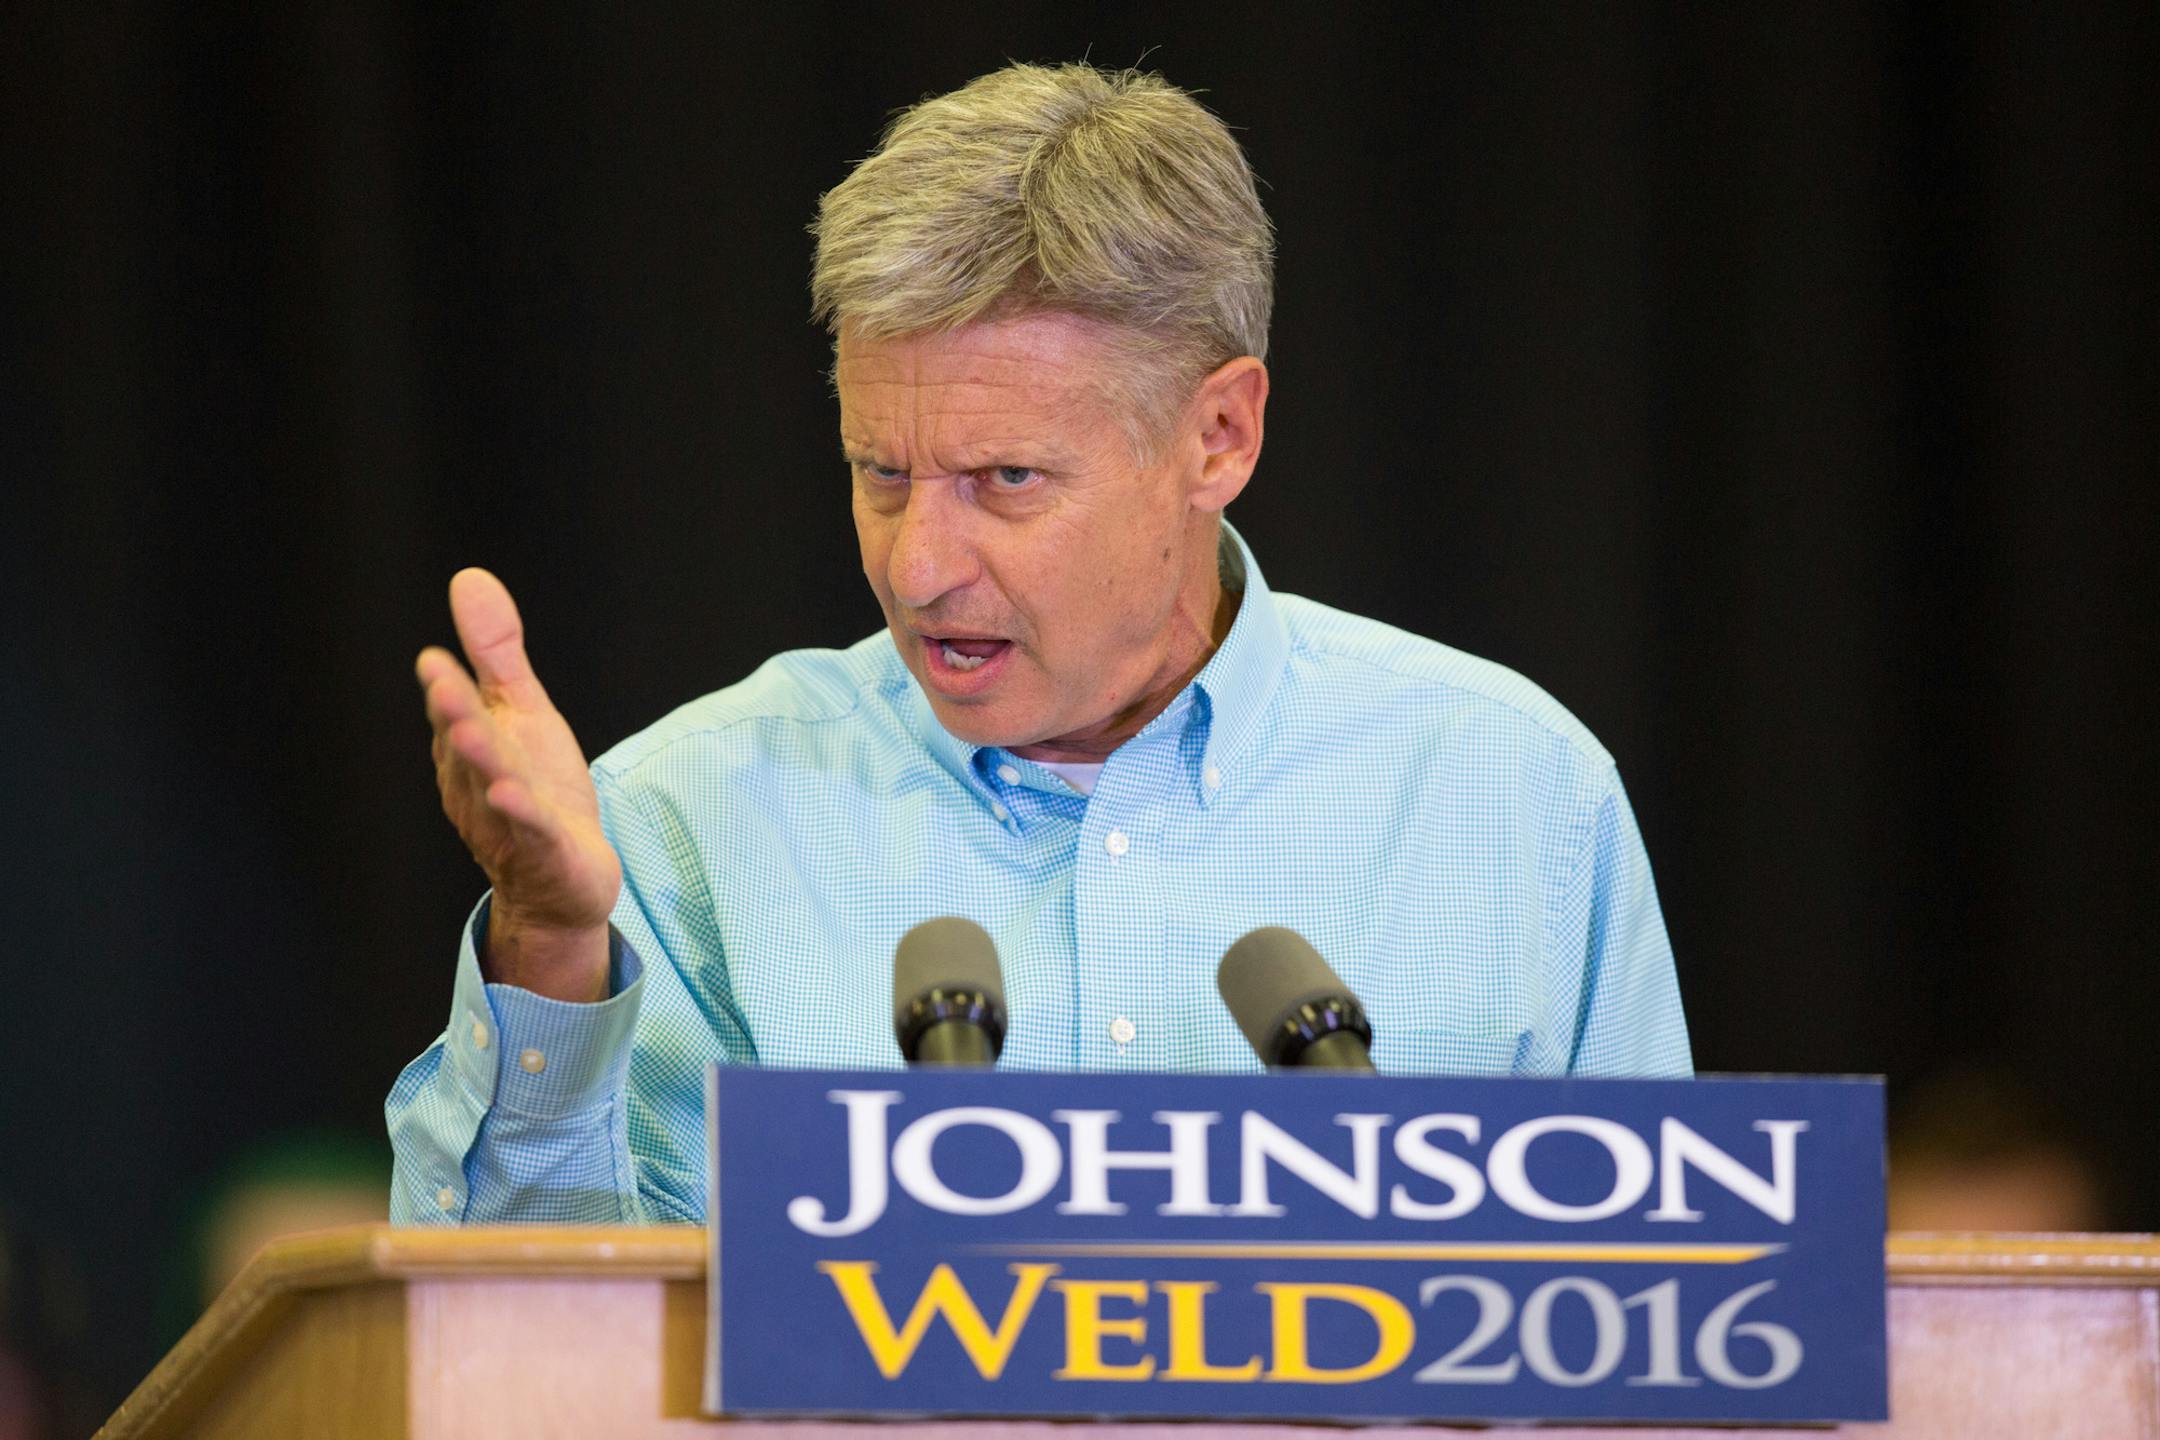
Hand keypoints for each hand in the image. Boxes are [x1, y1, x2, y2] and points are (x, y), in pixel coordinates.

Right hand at [417, 569, 619, 1000]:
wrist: (561, 881)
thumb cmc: (536, 787)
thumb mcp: (521, 711)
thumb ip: (495, 652)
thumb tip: (468, 577)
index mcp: (471, 744)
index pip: (455, 710)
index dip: (447, 689)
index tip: (435, 660)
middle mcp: (479, 782)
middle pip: (467, 745)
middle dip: (455, 716)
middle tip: (444, 686)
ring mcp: (508, 820)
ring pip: (492, 787)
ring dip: (482, 763)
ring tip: (471, 733)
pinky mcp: (546, 852)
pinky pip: (532, 833)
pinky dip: (524, 817)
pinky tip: (517, 797)